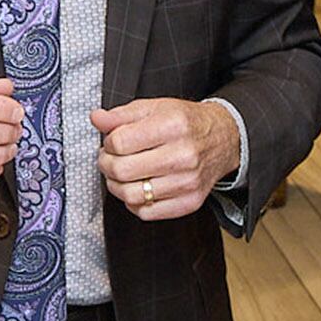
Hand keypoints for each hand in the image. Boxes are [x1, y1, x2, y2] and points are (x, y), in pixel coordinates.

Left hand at [92, 98, 240, 219]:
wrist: (223, 139)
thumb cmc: (186, 123)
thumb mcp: (154, 107)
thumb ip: (121, 115)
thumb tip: (97, 119)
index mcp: (172, 126)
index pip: (120, 143)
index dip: (108, 143)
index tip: (112, 141)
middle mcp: (183, 156)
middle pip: (122, 170)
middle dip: (106, 164)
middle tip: (110, 159)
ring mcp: (187, 182)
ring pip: (131, 196)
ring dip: (117, 185)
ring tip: (122, 173)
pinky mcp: (190, 202)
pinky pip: (147, 213)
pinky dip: (134, 203)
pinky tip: (139, 187)